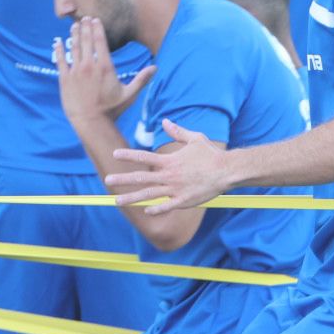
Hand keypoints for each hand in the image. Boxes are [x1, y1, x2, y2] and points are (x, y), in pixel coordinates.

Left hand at [54, 17, 153, 125]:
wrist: (91, 122)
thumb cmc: (112, 110)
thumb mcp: (129, 94)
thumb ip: (141, 79)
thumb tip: (156, 68)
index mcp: (105, 67)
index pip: (100, 41)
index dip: (97, 28)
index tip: (95, 20)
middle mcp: (90, 65)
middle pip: (86, 41)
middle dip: (85, 27)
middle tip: (83, 18)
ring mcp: (76, 71)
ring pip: (74, 48)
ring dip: (73, 35)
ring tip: (73, 26)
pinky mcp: (65, 79)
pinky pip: (60, 60)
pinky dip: (59, 50)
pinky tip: (58, 42)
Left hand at [106, 120, 230, 213]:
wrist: (227, 171)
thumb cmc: (211, 154)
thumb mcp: (195, 138)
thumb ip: (177, 131)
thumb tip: (165, 121)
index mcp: (169, 161)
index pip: (144, 157)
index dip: (129, 155)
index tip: (115, 154)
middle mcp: (169, 175)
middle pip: (141, 178)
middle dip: (122, 179)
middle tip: (107, 181)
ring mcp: (175, 189)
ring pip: (149, 194)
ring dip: (132, 198)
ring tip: (117, 201)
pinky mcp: (184, 200)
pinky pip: (167, 206)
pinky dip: (156, 209)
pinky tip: (146, 212)